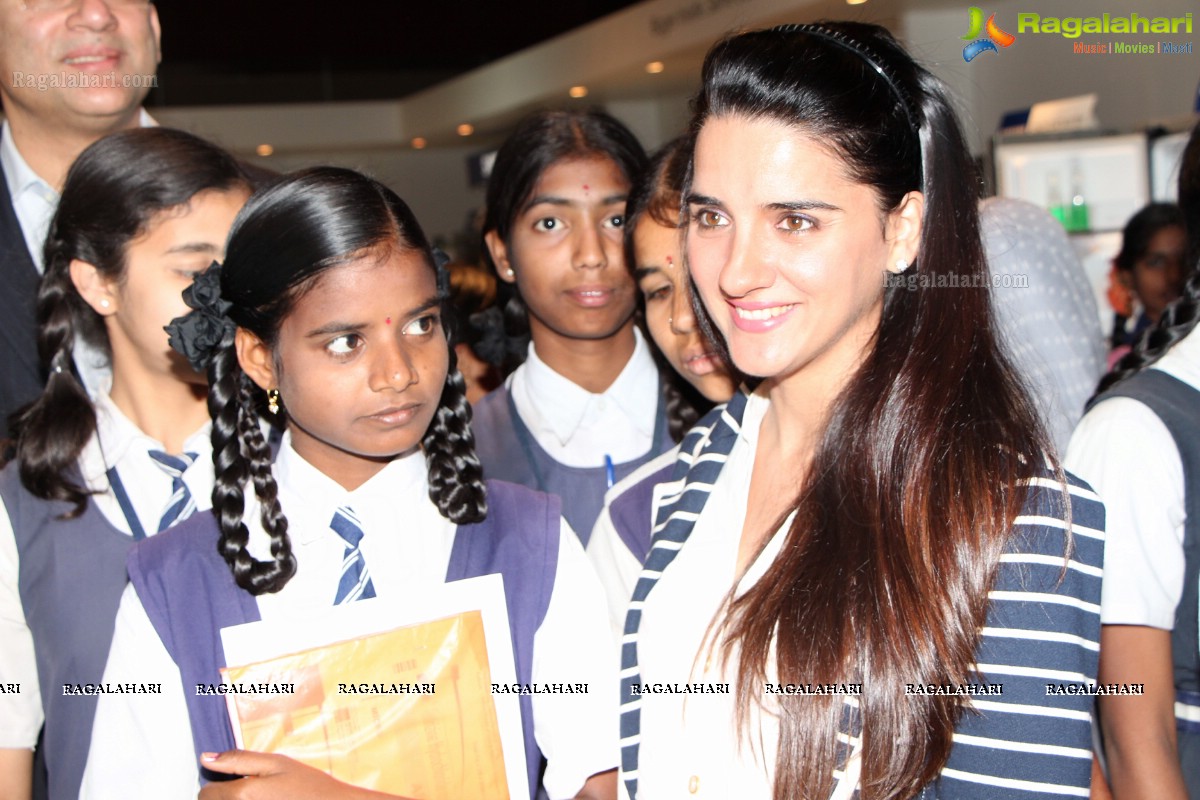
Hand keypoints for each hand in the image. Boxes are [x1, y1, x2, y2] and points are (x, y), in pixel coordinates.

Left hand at [197, 751, 400, 799]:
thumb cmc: (308, 786)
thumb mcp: (276, 763)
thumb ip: (239, 760)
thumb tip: (206, 758)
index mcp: (243, 794)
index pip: (206, 794)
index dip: (216, 785)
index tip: (231, 782)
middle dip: (224, 797)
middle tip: (248, 791)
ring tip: (258, 797)